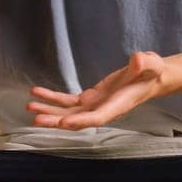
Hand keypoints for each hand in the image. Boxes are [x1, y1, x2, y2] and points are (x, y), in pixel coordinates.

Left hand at [26, 51, 167, 130]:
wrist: (149, 77)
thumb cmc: (151, 71)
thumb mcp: (150, 64)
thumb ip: (144, 63)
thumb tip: (138, 59)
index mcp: (117, 106)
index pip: (97, 118)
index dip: (80, 121)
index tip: (63, 122)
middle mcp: (103, 110)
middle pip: (76, 120)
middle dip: (56, 121)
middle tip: (36, 120)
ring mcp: (94, 106)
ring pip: (68, 113)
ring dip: (49, 111)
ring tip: (30, 107)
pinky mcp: (89, 99)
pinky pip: (67, 102)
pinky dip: (52, 98)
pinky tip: (37, 93)